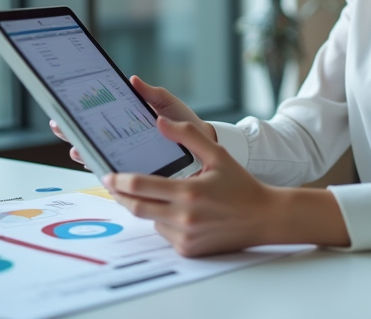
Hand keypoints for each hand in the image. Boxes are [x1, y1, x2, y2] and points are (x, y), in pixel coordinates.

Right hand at [49, 77, 214, 168]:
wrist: (204, 145)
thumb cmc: (184, 122)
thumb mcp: (167, 104)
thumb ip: (150, 94)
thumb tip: (132, 80)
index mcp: (127, 121)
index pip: (97, 119)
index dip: (80, 115)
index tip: (65, 109)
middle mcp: (123, 141)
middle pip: (92, 138)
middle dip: (72, 133)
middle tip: (60, 127)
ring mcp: (128, 157)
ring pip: (99, 157)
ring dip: (84, 153)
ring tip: (75, 148)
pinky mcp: (139, 174)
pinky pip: (118, 175)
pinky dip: (105, 171)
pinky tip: (97, 168)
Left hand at [104, 117, 287, 256]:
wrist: (264, 218)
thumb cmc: (241, 185)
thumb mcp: (218, 154)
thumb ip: (188, 135)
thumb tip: (160, 121)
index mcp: (188, 192)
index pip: (140, 186)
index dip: (119, 181)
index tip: (107, 175)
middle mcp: (184, 218)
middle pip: (136, 207)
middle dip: (120, 195)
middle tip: (112, 184)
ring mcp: (185, 237)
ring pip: (151, 220)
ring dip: (147, 207)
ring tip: (154, 194)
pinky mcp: (188, 249)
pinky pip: (165, 234)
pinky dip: (164, 222)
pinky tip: (179, 212)